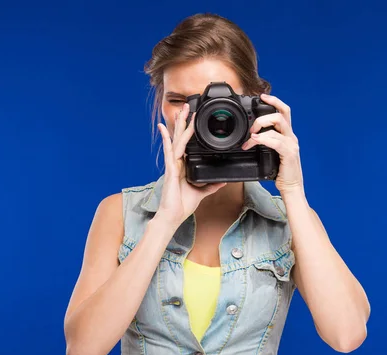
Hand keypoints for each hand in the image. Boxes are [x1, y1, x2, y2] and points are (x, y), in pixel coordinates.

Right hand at [155, 103, 226, 226]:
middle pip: (181, 138)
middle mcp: (177, 163)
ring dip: (179, 125)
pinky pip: (169, 151)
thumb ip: (211, 186)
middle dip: (184, 122)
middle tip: (187, 106)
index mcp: (183, 166)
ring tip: (182, 111)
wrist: (173, 215)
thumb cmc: (183, 205)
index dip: (190, 131)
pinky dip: (166, 139)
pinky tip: (163, 128)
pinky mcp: (170, 169)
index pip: (187, 145)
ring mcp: (172, 165)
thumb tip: (223, 181)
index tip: (193, 119)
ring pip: (177, 140)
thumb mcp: (201, 193)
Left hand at [241, 94, 303, 194]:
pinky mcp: (289, 153)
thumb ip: (266, 143)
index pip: (284, 111)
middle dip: (264, 115)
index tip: (262, 97)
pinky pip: (276, 141)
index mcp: (287, 135)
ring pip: (278, 125)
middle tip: (252, 127)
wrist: (291, 187)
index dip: (274, 101)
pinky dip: (263, 139)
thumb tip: (251, 137)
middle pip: (281, 114)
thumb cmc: (280, 172)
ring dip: (260, 128)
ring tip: (250, 138)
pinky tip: (254, 141)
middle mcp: (291, 137)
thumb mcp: (272, 153)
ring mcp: (291, 144)